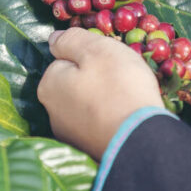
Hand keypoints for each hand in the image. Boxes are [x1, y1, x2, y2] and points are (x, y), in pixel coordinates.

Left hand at [39, 28, 164, 159]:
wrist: (142, 141)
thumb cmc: (118, 88)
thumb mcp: (96, 49)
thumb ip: (72, 40)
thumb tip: (54, 39)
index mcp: (48, 86)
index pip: (65, 61)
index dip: (89, 58)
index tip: (110, 63)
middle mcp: (52, 113)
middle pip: (75, 84)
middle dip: (96, 81)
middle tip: (123, 81)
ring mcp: (70, 136)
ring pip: (88, 106)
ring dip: (104, 101)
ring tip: (128, 101)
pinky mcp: (89, 151)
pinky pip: (100, 126)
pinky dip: (111, 121)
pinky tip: (127, 121)